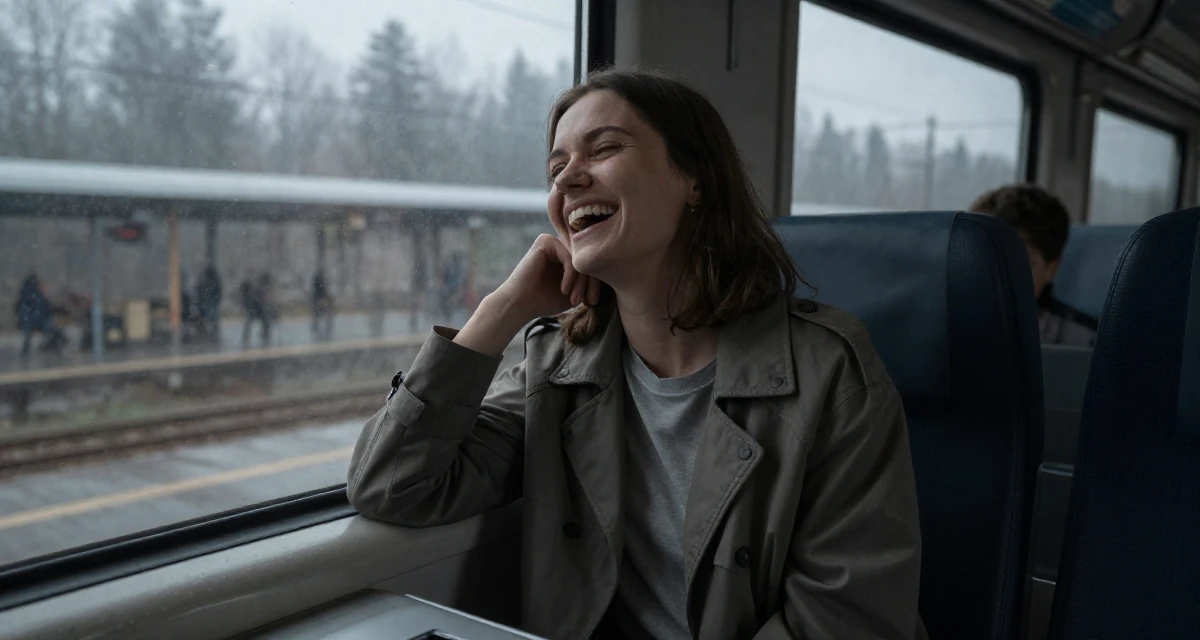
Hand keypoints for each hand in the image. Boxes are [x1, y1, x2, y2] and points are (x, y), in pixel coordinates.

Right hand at [451, 235, 599, 356]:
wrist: (520, 304)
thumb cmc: (545, 300)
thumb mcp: (574, 291)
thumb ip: (589, 282)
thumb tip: (611, 276)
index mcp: (567, 254)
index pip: (591, 263)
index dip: (595, 283)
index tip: (592, 302)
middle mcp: (561, 244)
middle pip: (588, 259)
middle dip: (591, 283)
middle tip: (588, 302)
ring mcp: (553, 241)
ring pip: (580, 259)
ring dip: (581, 282)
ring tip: (575, 299)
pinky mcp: (545, 242)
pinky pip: (569, 256)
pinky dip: (570, 275)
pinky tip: (564, 290)